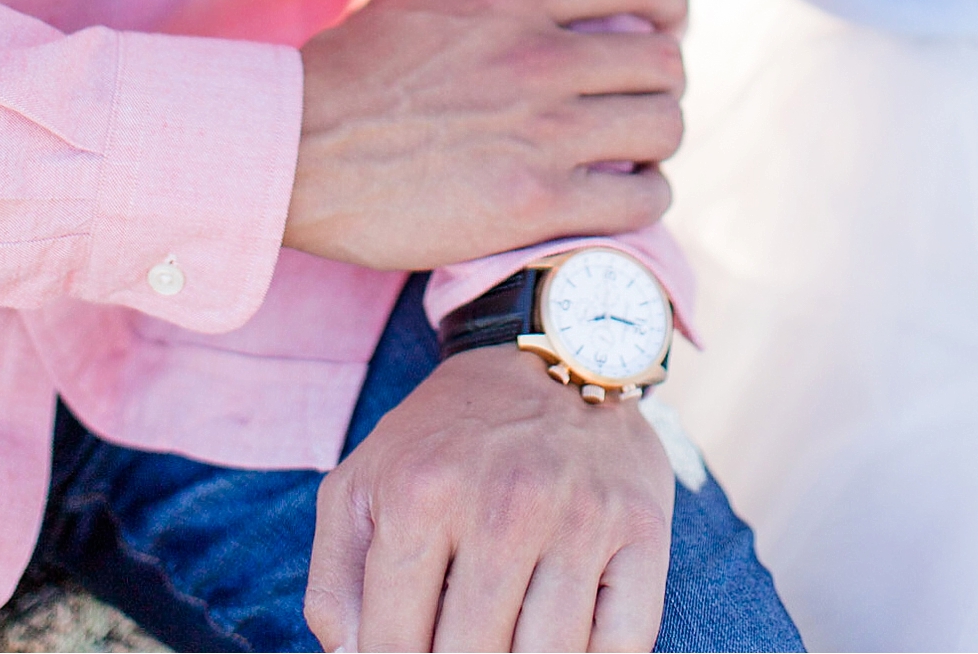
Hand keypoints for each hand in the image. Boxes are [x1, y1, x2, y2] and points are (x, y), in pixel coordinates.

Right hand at [287, 0, 685, 268]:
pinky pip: (640, 200)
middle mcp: (541, 54)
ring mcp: (544, 130)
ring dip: (658, 143)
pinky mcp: (537, 202)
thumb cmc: (333, 81)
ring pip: (664, 126)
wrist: (291, 155)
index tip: (669, 22)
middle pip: (663, 60)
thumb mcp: (384, 8)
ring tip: (636, 157)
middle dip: (663, 83)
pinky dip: (646, 201)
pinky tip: (624, 201)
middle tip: (642, 103)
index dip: (668, 2)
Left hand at [306, 345, 674, 653]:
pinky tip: (564, 631)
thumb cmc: (448, 438)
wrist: (555, 353)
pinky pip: (622, 646)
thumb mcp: (363, 484)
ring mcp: (581, 516)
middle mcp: (504, 502)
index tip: (412, 648)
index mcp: (421, 492)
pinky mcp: (642, 527)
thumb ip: (335, 583)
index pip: (394, 649)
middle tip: (463, 638)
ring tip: (506, 635)